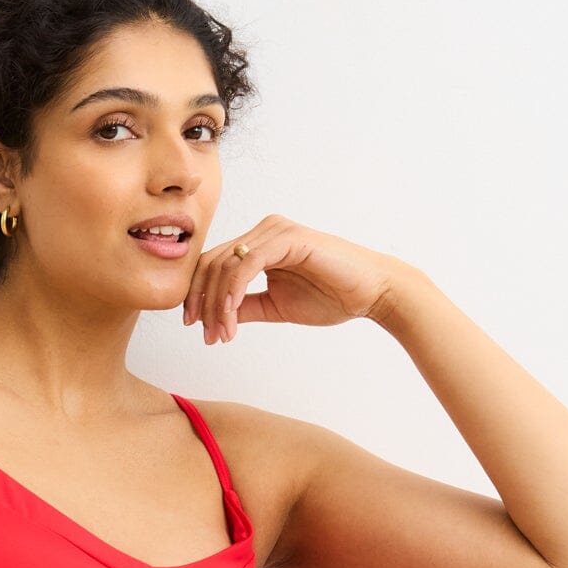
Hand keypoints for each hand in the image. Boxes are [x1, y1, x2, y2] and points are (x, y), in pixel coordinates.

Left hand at [183, 215, 403, 343]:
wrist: (370, 293)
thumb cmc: (331, 297)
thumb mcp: (276, 307)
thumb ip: (246, 307)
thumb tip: (215, 317)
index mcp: (258, 244)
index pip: (214, 265)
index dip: (198, 296)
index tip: (196, 328)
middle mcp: (263, 232)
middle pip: (212, 263)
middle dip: (202, 302)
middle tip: (206, 336)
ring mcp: (274, 231)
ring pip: (226, 264)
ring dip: (217, 303)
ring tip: (221, 334)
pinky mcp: (288, 238)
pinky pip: (247, 263)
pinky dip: (234, 291)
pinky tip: (231, 316)